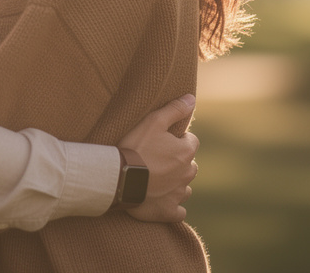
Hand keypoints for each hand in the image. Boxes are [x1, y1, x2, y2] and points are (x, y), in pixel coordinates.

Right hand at [117, 94, 198, 222]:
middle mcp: (187, 173)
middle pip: (189, 164)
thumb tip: (191, 98)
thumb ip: (174, 109)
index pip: (191, 141)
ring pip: (184, 186)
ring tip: (156, 178)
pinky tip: (161, 200)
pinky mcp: (168, 211)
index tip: (161, 141)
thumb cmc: (135, 147)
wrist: (118, 177)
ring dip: (175, 182)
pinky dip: (173, 206)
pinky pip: (178, 210)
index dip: (177, 139)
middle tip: (156, 159)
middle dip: (178, 161)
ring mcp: (178, 194)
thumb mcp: (153, 121)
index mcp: (186, 152)